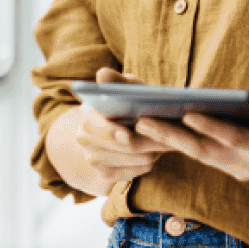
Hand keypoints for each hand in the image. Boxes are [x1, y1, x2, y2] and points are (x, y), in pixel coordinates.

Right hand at [69, 67, 171, 196]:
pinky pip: (129, 173)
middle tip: (164, 140)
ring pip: (127, 160)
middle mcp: (84, 138)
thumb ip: (117, 82)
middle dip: (142, 143)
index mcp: (88, 114)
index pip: (95, 125)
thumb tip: (102, 74)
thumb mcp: (127, 87)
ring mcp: (92, 158)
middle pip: (116, 146)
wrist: (126, 124)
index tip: (127, 135)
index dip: (110, 132)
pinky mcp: (105, 173)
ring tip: (163, 143)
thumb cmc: (131, 100)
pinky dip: (143, 164)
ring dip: (147, 152)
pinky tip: (152, 154)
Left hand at [134, 99, 248, 185]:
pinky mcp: (238, 166)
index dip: (211, 127)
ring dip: (173, 141)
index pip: (234, 138)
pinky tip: (167, 130)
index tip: (188, 114)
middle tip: (144, 120)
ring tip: (144, 123)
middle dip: (174, 136)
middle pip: (205, 151)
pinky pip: (207, 155)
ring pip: (202, 155)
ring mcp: (242, 169)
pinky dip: (186, 144)